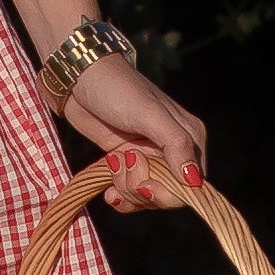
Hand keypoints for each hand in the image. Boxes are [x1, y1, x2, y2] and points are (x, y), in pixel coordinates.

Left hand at [60, 54, 206, 199]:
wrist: (79, 77)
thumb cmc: (117, 88)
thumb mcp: (149, 114)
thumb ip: (176, 145)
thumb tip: (195, 182)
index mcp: (190, 137)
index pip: (193, 185)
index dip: (168, 193)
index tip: (144, 185)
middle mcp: (174, 151)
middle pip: (169, 195)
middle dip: (142, 189)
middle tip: (123, 162)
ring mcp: (149, 157)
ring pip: (146, 197)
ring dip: (126, 188)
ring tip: (113, 161)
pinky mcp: (127, 162)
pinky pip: (129, 194)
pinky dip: (119, 197)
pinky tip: (107, 191)